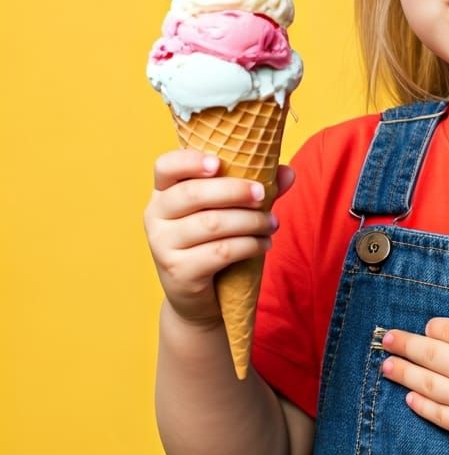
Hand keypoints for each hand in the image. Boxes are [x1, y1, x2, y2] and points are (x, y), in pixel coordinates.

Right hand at [143, 148, 294, 327]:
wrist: (197, 293)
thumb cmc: (213, 240)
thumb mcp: (229, 210)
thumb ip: (255, 188)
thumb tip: (288, 172)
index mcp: (164, 192)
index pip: (165, 166)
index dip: (189, 161)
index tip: (218, 163)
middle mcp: (155, 216)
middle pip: (193, 194)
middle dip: (235, 191)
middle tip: (263, 195)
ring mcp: (162, 245)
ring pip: (212, 224)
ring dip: (250, 221)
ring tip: (272, 223)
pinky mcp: (178, 272)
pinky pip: (220, 252)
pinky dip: (249, 245)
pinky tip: (264, 244)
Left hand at [379, 265, 448, 454]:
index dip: (436, 327)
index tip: (427, 326)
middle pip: (431, 354)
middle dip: (406, 345)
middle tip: (386, 340)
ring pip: (428, 384)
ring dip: (404, 374)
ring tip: (386, 367)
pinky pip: (440, 416)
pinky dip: (423, 407)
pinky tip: (411, 399)